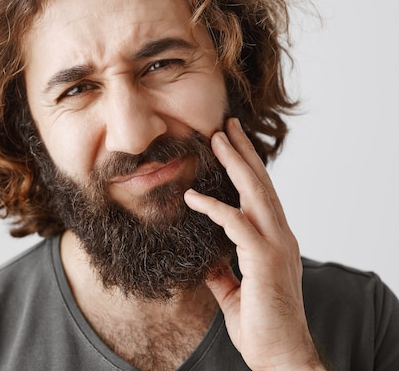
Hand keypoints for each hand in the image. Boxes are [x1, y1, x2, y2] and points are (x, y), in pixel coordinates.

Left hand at [184, 118, 325, 370]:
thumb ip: (221, 270)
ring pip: (256, 194)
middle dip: (244, 153)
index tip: (230, 147)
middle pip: (262, 185)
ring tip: (218, 137)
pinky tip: (192, 197)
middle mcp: (280, 238)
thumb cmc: (261, 326)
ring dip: (236, 164)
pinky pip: (237, 225)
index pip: (261, 197)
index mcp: (274, 243)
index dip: (246, 170)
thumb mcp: (233, 291)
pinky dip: (214, 208)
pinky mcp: (265, 262)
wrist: (280, 357)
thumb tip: (204, 257)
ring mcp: (276, 247)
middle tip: (227, 125)